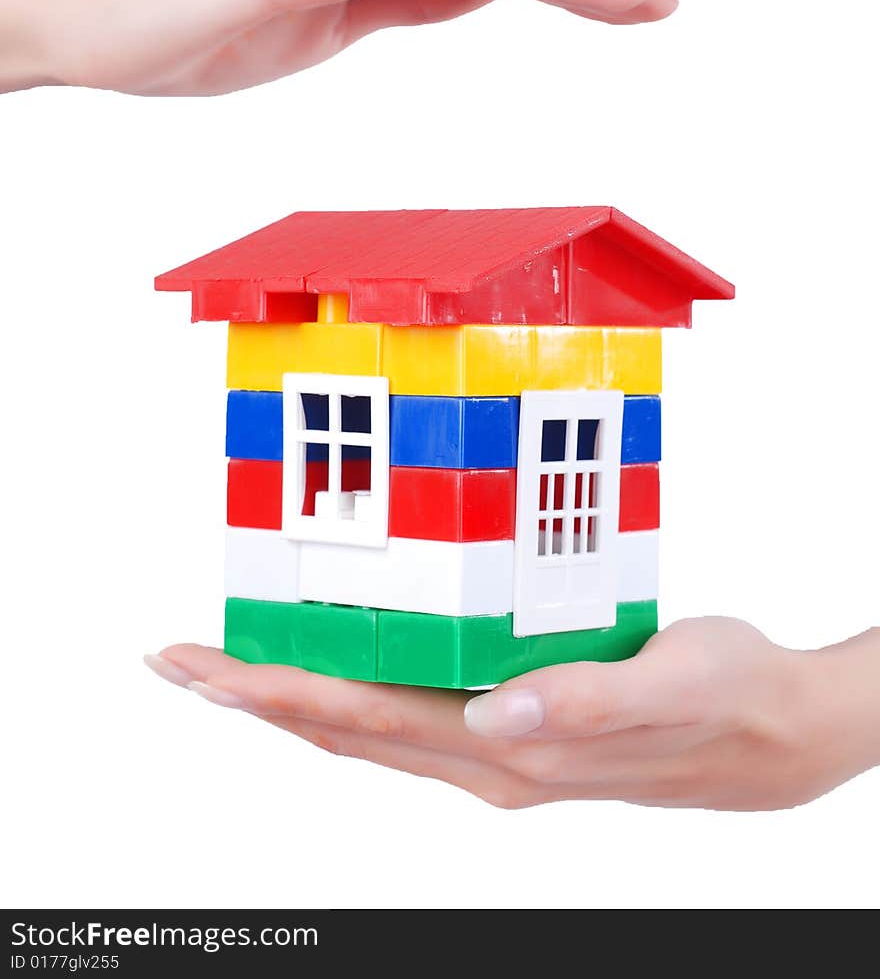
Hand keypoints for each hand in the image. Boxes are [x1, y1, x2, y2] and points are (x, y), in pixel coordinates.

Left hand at [146, 618, 879, 809]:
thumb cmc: (726, 698)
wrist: (772, 733)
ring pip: (368, 725)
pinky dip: (353, 689)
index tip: (204, 669)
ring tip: (230, 664)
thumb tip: (496, 716)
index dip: (278, 692)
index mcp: (512, 752)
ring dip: (291, 694)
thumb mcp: (670, 684)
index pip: (367, 720)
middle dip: (255, 694)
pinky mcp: (515, 727)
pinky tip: (338, 666)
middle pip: (345, 728)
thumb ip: (585, 704)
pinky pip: (409, 713)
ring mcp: (497, 749)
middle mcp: (489, 759)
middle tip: (178, 658)